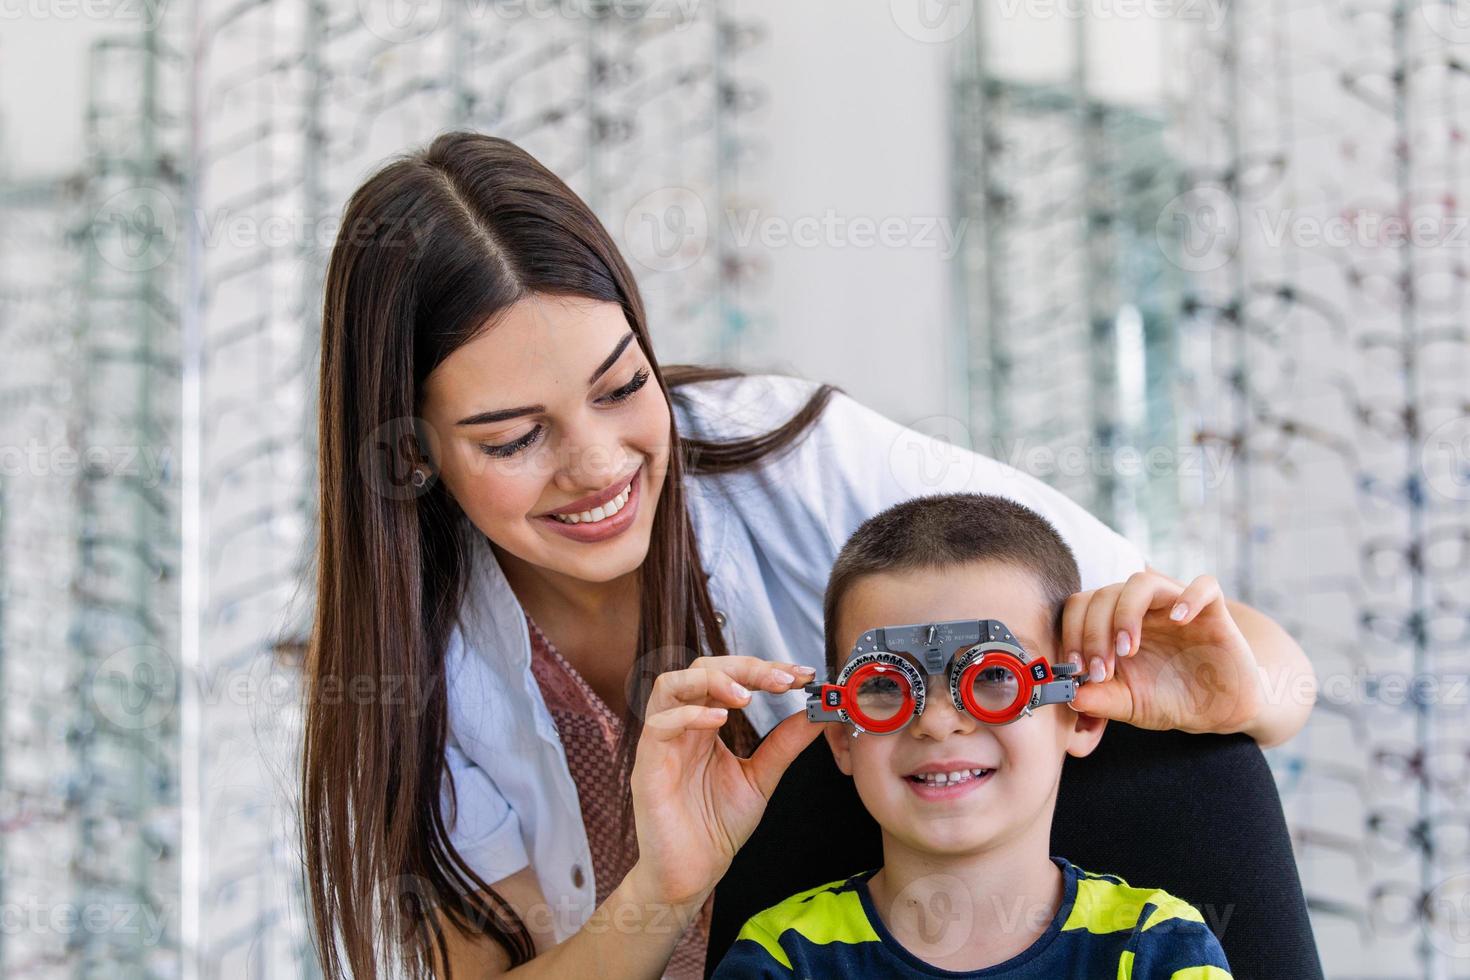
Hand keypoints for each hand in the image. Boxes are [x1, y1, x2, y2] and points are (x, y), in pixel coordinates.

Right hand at [628, 656, 822, 909]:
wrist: (692, 872)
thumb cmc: (716, 826)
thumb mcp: (760, 778)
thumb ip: (784, 744)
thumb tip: (816, 714)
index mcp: (705, 724)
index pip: (730, 677)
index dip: (764, 670)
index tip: (802, 675)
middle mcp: (681, 725)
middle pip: (701, 668)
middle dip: (744, 667)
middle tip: (782, 680)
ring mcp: (662, 743)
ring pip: (670, 685)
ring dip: (711, 680)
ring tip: (746, 695)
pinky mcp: (647, 766)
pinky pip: (659, 725)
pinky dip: (689, 715)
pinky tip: (720, 722)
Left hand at [1059, 571, 1265, 735]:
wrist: (1217, 712)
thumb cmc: (1169, 701)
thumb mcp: (1130, 705)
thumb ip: (1100, 699)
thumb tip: (1070, 696)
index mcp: (1113, 624)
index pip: (1081, 606)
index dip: (1071, 632)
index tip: (1077, 669)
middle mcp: (1141, 609)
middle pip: (1105, 593)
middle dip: (1094, 631)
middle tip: (1101, 670)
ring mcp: (1175, 606)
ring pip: (1142, 582)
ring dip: (1126, 613)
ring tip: (1127, 648)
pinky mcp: (1213, 612)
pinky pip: (1205, 585)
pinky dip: (1190, 597)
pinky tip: (1179, 620)